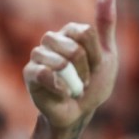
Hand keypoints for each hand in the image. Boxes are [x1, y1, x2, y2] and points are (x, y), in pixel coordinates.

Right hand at [23, 0, 117, 127]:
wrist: (80, 112)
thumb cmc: (93, 85)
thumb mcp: (107, 55)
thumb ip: (106, 25)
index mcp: (69, 33)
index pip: (85, 33)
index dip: (96, 56)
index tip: (96, 68)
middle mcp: (51, 40)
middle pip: (74, 47)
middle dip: (86, 70)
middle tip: (85, 81)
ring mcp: (39, 55)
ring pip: (62, 61)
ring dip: (76, 81)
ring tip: (74, 88)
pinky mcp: (30, 73)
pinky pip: (46, 73)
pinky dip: (61, 88)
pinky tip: (64, 93)